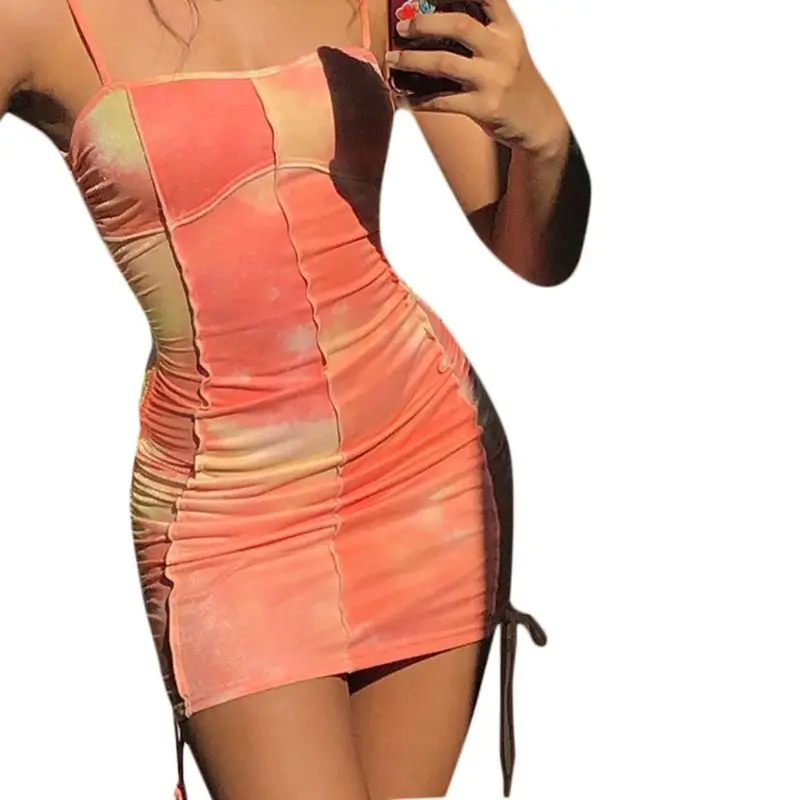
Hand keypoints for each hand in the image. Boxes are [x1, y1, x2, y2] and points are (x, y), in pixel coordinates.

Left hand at [385, 0, 568, 155]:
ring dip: (411, 61)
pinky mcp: (484, 107)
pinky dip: (419, 98)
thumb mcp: (506, 47)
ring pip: (443, 63)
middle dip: (423, 23)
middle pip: (458, 24)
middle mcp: (503, 49)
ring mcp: (493, 79)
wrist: (539, 122)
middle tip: (402, 27)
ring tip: (393, 59)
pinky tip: (405, 95)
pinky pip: (442, 100)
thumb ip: (480, 29)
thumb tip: (434, 16)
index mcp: (508, 28)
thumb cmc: (515, 81)